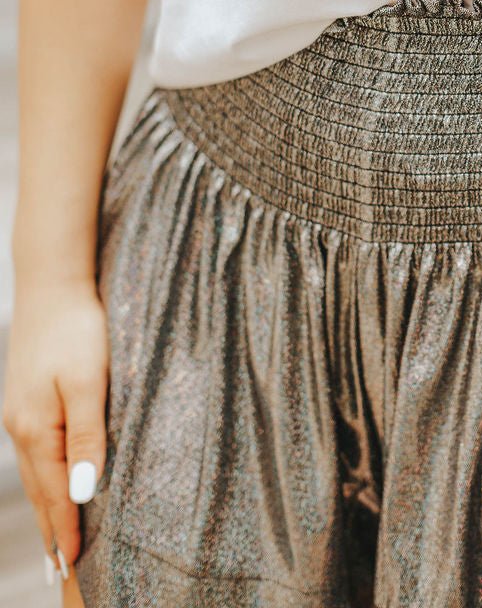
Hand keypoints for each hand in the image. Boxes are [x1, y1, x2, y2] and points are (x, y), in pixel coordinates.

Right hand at [1, 278, 108, 577]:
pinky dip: (44, 477)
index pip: (55, 493)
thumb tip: (82, 491)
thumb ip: (88, 435)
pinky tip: (51, 482)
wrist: (53, 284)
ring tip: (55, 540)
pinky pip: (36, 452)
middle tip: (60, 571)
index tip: (74, 565)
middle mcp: (21, 427)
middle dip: (51, 530)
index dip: (66, 528)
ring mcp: (20, 413)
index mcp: (37, 428)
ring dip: (46, 507)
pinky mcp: (27, 399)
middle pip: (39, 490)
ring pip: (35, 473)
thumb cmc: (77, 328)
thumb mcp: (89, 381)